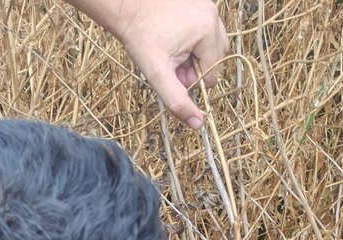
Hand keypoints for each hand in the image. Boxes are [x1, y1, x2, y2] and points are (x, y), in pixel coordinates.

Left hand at [73, 0, 228, 128]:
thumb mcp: (158, 75)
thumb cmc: (140, 38)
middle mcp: (213, 16)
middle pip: (215, 60)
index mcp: (208, 31)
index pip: (212, 75)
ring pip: (212, 46)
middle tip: (171, 60)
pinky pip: (207, 31)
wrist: (127, 6)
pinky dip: (194, 39)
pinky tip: (175, 36)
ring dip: (195, 54)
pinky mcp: (202, 3)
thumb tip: (198, 125)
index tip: (172, 71)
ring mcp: (209, 6)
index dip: (191, 80)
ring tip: (173, 49)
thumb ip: (178, 101)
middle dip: (194, 66)